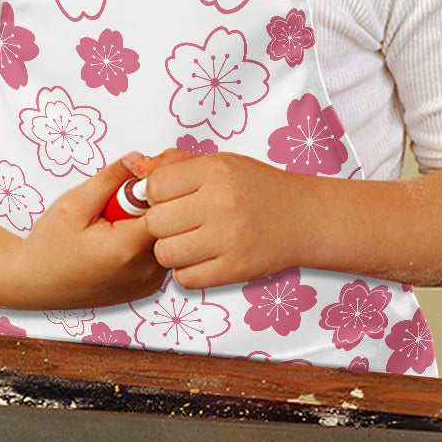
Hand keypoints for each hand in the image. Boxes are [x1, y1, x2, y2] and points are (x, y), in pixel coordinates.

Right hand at [10, 157, 167, 307]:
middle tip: (120, 201)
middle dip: (151, 203)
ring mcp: (150, 282)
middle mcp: (145, 270)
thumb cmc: (49, 248)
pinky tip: (121, 239)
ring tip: (117, 223)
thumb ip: (110, 179)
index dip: (155, 187)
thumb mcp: (74, 204)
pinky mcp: (149, 287)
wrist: (36, 284)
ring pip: (168, 238)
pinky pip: (160, 254)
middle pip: (171, 223)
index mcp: (127, 249)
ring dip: (149, 223)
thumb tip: (139, 159)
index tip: (136, 180)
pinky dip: (146, 241)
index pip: (167, 206)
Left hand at [140, 150, 303, 288]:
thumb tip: (136, 171)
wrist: (304, 218)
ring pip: (165, 254)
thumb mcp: (220, 163)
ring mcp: (229, 238)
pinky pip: (185, 279)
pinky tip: (201, 258)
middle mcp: (221, 203)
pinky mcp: (235, 268)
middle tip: (178, 223)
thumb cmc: (258, 189)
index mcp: (215, 171)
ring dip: (171, 251)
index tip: (167, 199)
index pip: (154, 186)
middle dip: (160, 225)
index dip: (154, 195)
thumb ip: (175, 163)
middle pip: (155, 223)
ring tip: (188, 242)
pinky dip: (187, 272)